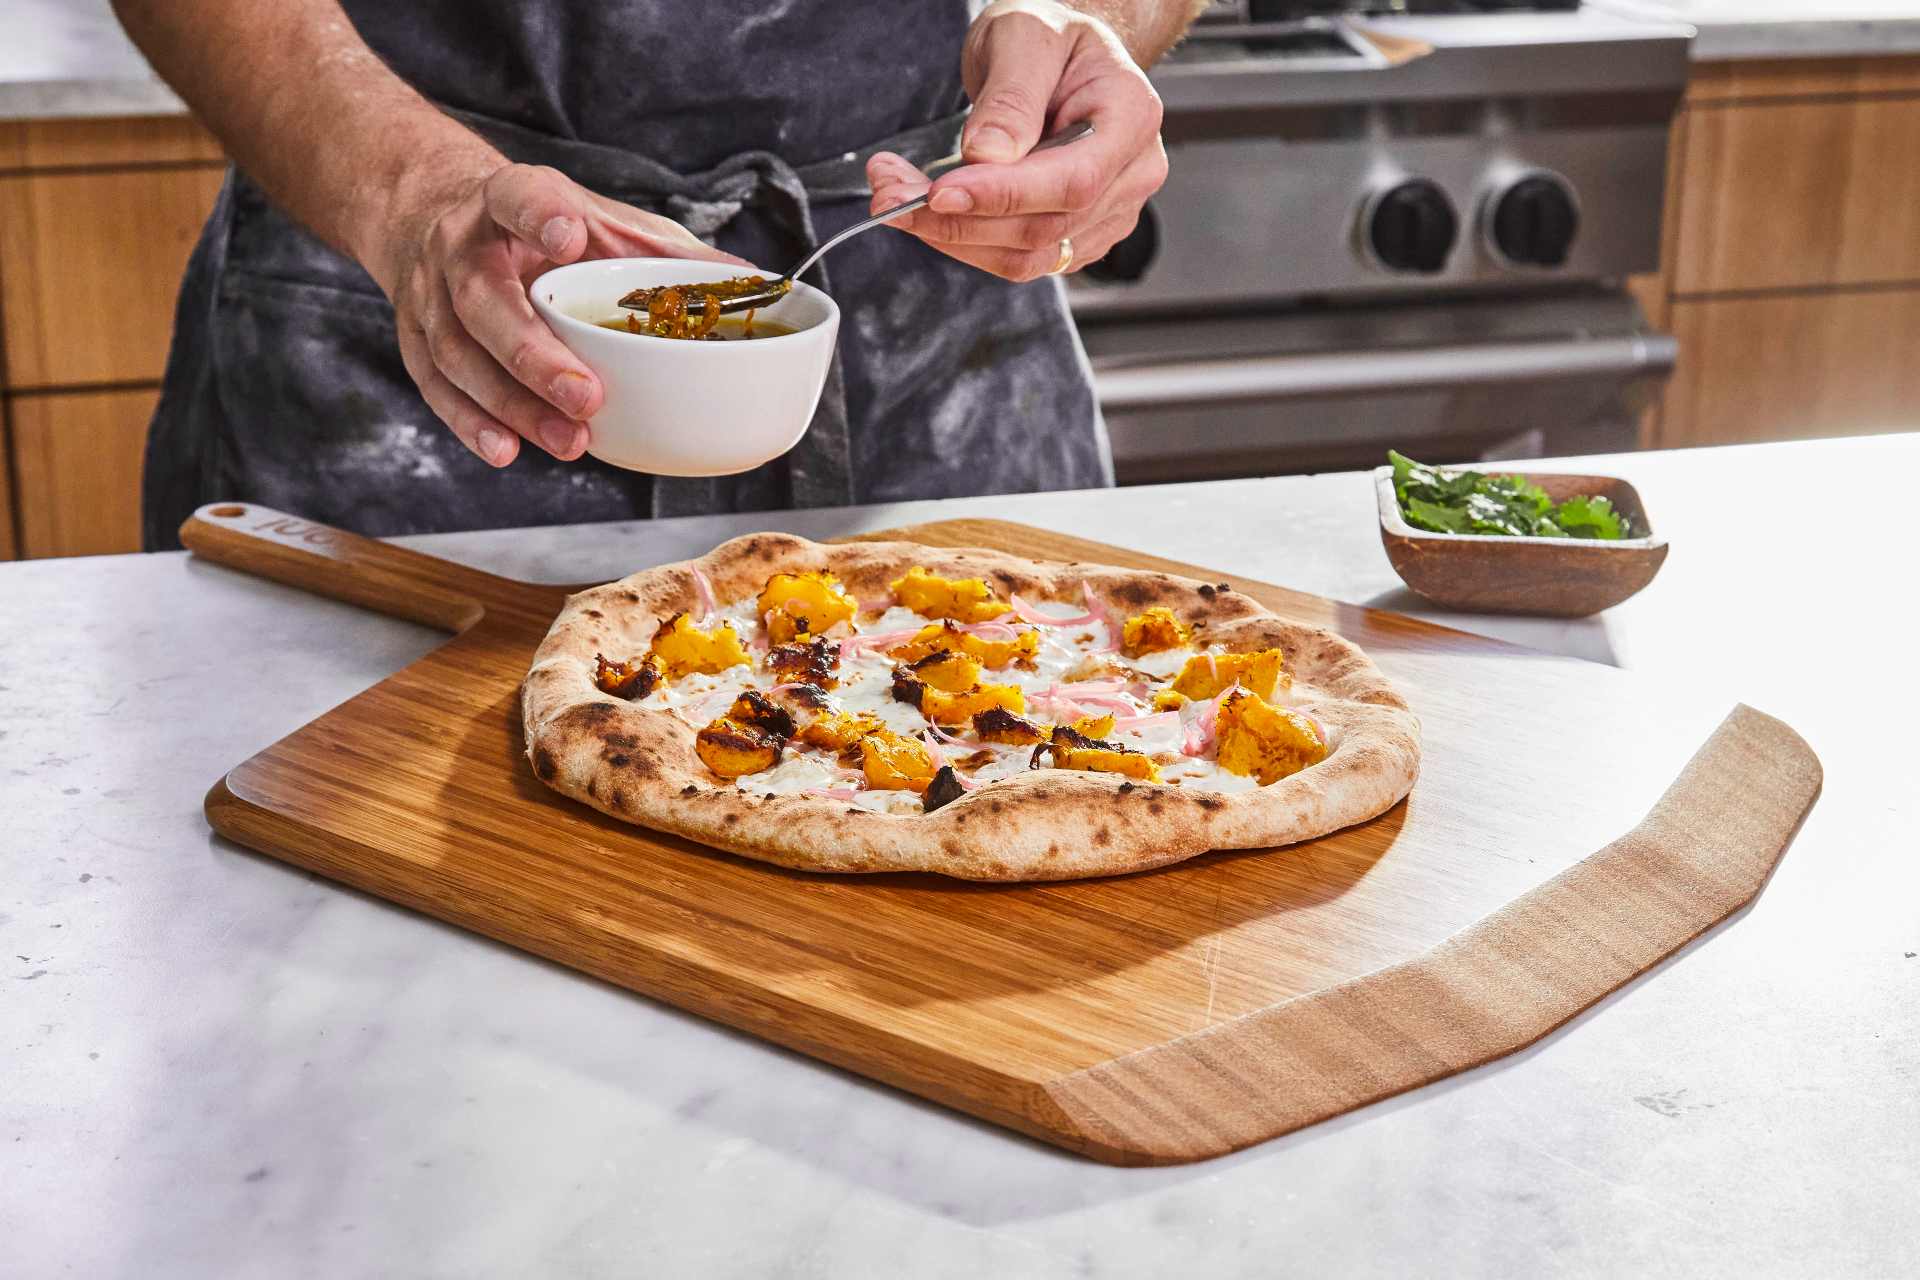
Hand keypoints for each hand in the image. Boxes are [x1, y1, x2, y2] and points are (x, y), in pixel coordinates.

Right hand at [375, 162, 746, 466]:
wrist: (438, 220)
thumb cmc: (545, 229)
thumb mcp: (605, 223)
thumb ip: (668, 255)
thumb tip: (757, 285)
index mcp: (508, 200)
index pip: (517, 196)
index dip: (538, 213)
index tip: (567, 233)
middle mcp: (461, 246)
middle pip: (485, 301)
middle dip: (533, 354)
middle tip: (587, 396)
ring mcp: (430, 296)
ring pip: (458, 354)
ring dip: (512, 404)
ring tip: (569, 440)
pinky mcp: (416, 339)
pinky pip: (436, 387)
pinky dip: (470, 423)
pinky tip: (507, 449)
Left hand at [864, 0, 1166, 281]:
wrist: (1057, 56)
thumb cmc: (1048, 37)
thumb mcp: (1025, 36)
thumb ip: (1010, 96)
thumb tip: (987, 155)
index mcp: (1131, 117)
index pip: (1072, 181)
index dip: (1003, 196)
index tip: (938, 194)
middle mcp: (1130, 173)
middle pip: (1045, 228)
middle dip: (957, 219)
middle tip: (888, 192)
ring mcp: (1107, 213)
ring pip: (1026, 256)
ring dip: (951, 236)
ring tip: (895, 196)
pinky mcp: (1076, 236)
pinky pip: (1018, 258)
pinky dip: (964, 241)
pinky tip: (928, 209)